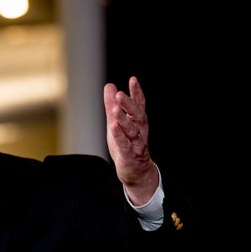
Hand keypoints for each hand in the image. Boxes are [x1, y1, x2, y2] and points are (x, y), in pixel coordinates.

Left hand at [104, 76, 158, 205]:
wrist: (135, 171)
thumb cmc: (126, 145)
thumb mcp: (116, 123)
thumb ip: (113, 106)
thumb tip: (110, 86)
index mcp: (138, 122)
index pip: (139, 105)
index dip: (136, 93)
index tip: (133, 79)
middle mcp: (140, 131)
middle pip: (137, 115)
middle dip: (129, 105)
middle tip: (120, 95)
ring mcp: (136, 144)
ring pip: (132, 130)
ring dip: (124, 120)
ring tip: (115, 110)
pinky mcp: (130, 155)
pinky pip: (125, 145)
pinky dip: (120, 137)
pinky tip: (114, 128)